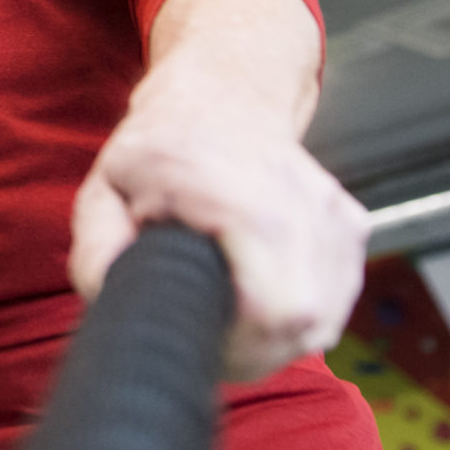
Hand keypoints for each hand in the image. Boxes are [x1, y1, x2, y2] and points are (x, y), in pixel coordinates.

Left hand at [69, 77, 367, 382]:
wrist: (223, 98)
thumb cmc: (159, 149)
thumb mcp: (104, 192)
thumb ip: (98, 255)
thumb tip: (114, 305)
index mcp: (242, 202)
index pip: (274, 315)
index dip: (236, 348)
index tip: (199, 337)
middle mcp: (302, 209)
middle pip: (301, 327)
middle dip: (250, 351)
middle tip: (206, 331)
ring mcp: (335, 219)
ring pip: (319, 323)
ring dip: (274, 337)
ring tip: (228, 306)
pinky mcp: (352, 230)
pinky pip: (332, 302)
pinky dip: (297, 313)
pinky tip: (258, 289)